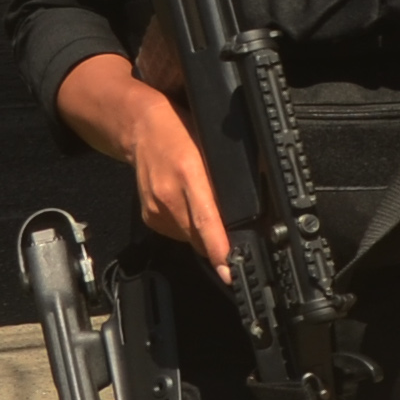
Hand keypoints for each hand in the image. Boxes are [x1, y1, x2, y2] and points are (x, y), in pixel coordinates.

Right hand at [59, 51, 230, 265]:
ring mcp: (156, 209)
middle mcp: (170, 195)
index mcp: (189, 174)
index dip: (219, 249)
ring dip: (203, 234)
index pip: (207, 221)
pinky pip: (177, 234)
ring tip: (205, 208)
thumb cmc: (181, 132)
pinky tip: (189, 207)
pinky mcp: (149, 217)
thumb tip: (259, 203)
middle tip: (232, 237)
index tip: (229, 271)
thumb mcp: (212, 146)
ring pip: (190, 239)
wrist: (140, 128)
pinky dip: (188, 228)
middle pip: (200, 238)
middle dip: (219, 243)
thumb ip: (231, 177)